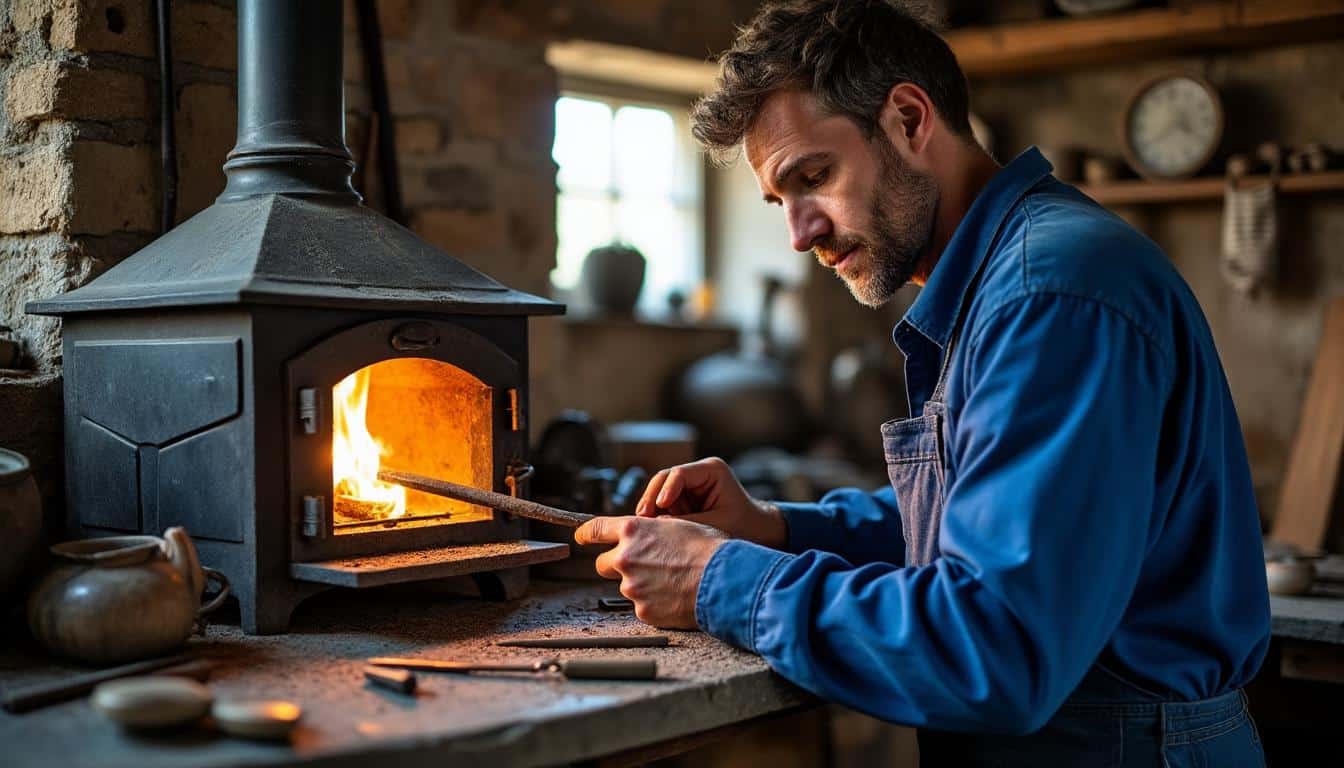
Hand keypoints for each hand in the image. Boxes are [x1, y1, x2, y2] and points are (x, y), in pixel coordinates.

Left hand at [574, 516, 727, 627]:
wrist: (724, 581)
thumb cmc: (709, 550)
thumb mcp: (679, 525)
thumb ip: (652, 530)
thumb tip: (646, 534)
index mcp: (634, 531)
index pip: (595, 530)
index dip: (585, 534)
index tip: (580, 537)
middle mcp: (625, 558)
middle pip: (603, 564)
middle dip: (616, 565)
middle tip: (640, 567)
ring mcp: (632, 587)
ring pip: (627, 586)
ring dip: (641, 585)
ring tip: (671, 583)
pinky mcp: (642, 611)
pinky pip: (642, 606)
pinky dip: (654, 603)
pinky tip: (675, 598)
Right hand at [636, 457, 786, 548]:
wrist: (759, 534)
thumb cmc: (746, 527)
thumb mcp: (718, 525)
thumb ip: (689, 524)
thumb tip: (656, 525)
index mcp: (712, 470)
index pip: (680, 473)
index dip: (666, 489)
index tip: (661, 507)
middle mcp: (697, 474)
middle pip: (663, 480)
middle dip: (652, 500)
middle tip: (642, 519)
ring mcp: (687, 487)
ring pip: (659, 494)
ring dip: (653, 511)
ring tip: (648, 530)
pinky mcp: (682, 501)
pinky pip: (663, 507)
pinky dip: (658, 518)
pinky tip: (654, 532)